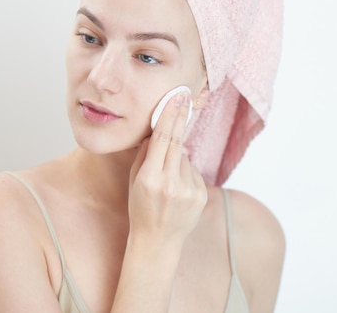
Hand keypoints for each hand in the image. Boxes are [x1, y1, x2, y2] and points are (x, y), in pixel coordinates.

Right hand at [128, 91, 207, 245]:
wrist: (158, 241)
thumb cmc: (141, 207)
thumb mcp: (135, 180)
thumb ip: (146, 154)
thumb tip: (157, 127)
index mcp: (150, 179)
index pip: (162, 140)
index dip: (169, 116)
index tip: (176, 98)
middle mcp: (171, 184)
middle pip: (177, 142)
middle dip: (179, 118)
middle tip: (184, 96)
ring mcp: (189, 191)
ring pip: (185, 158)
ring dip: (177, 161)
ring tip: (167, 183)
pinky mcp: (201, 195)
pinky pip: (193, 172)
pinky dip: (186, 174)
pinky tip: (177, 190)